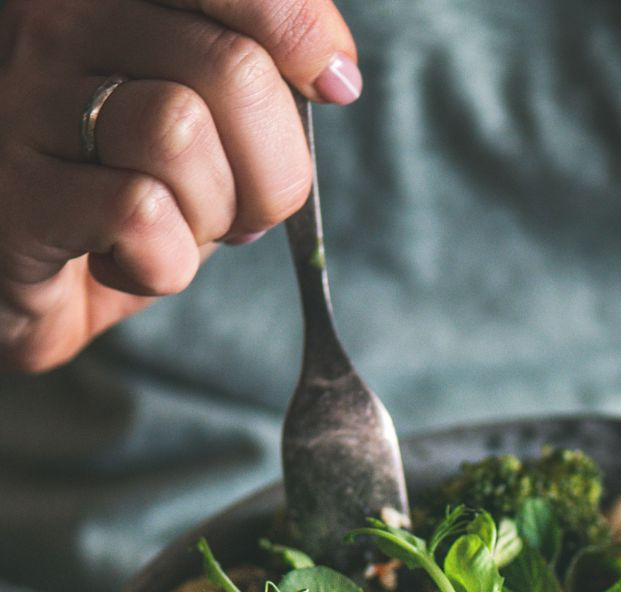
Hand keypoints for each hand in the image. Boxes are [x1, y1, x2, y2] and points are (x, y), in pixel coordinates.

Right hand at [0, 0, 360, 372]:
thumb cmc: (125, 195)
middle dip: (271, 168)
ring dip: (209, 217)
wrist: (26, 281)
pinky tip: (126, 262)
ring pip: (180, 134)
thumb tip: (335, 74)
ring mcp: (29, 96)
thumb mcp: (202, 124)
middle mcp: (57, 17)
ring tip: (171, 232)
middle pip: (232, 68)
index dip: (301, 28)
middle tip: (243, 211)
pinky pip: (137, 211)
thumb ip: (256, 75)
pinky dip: (162, 263)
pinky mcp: (17, 187)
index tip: (333, 85)